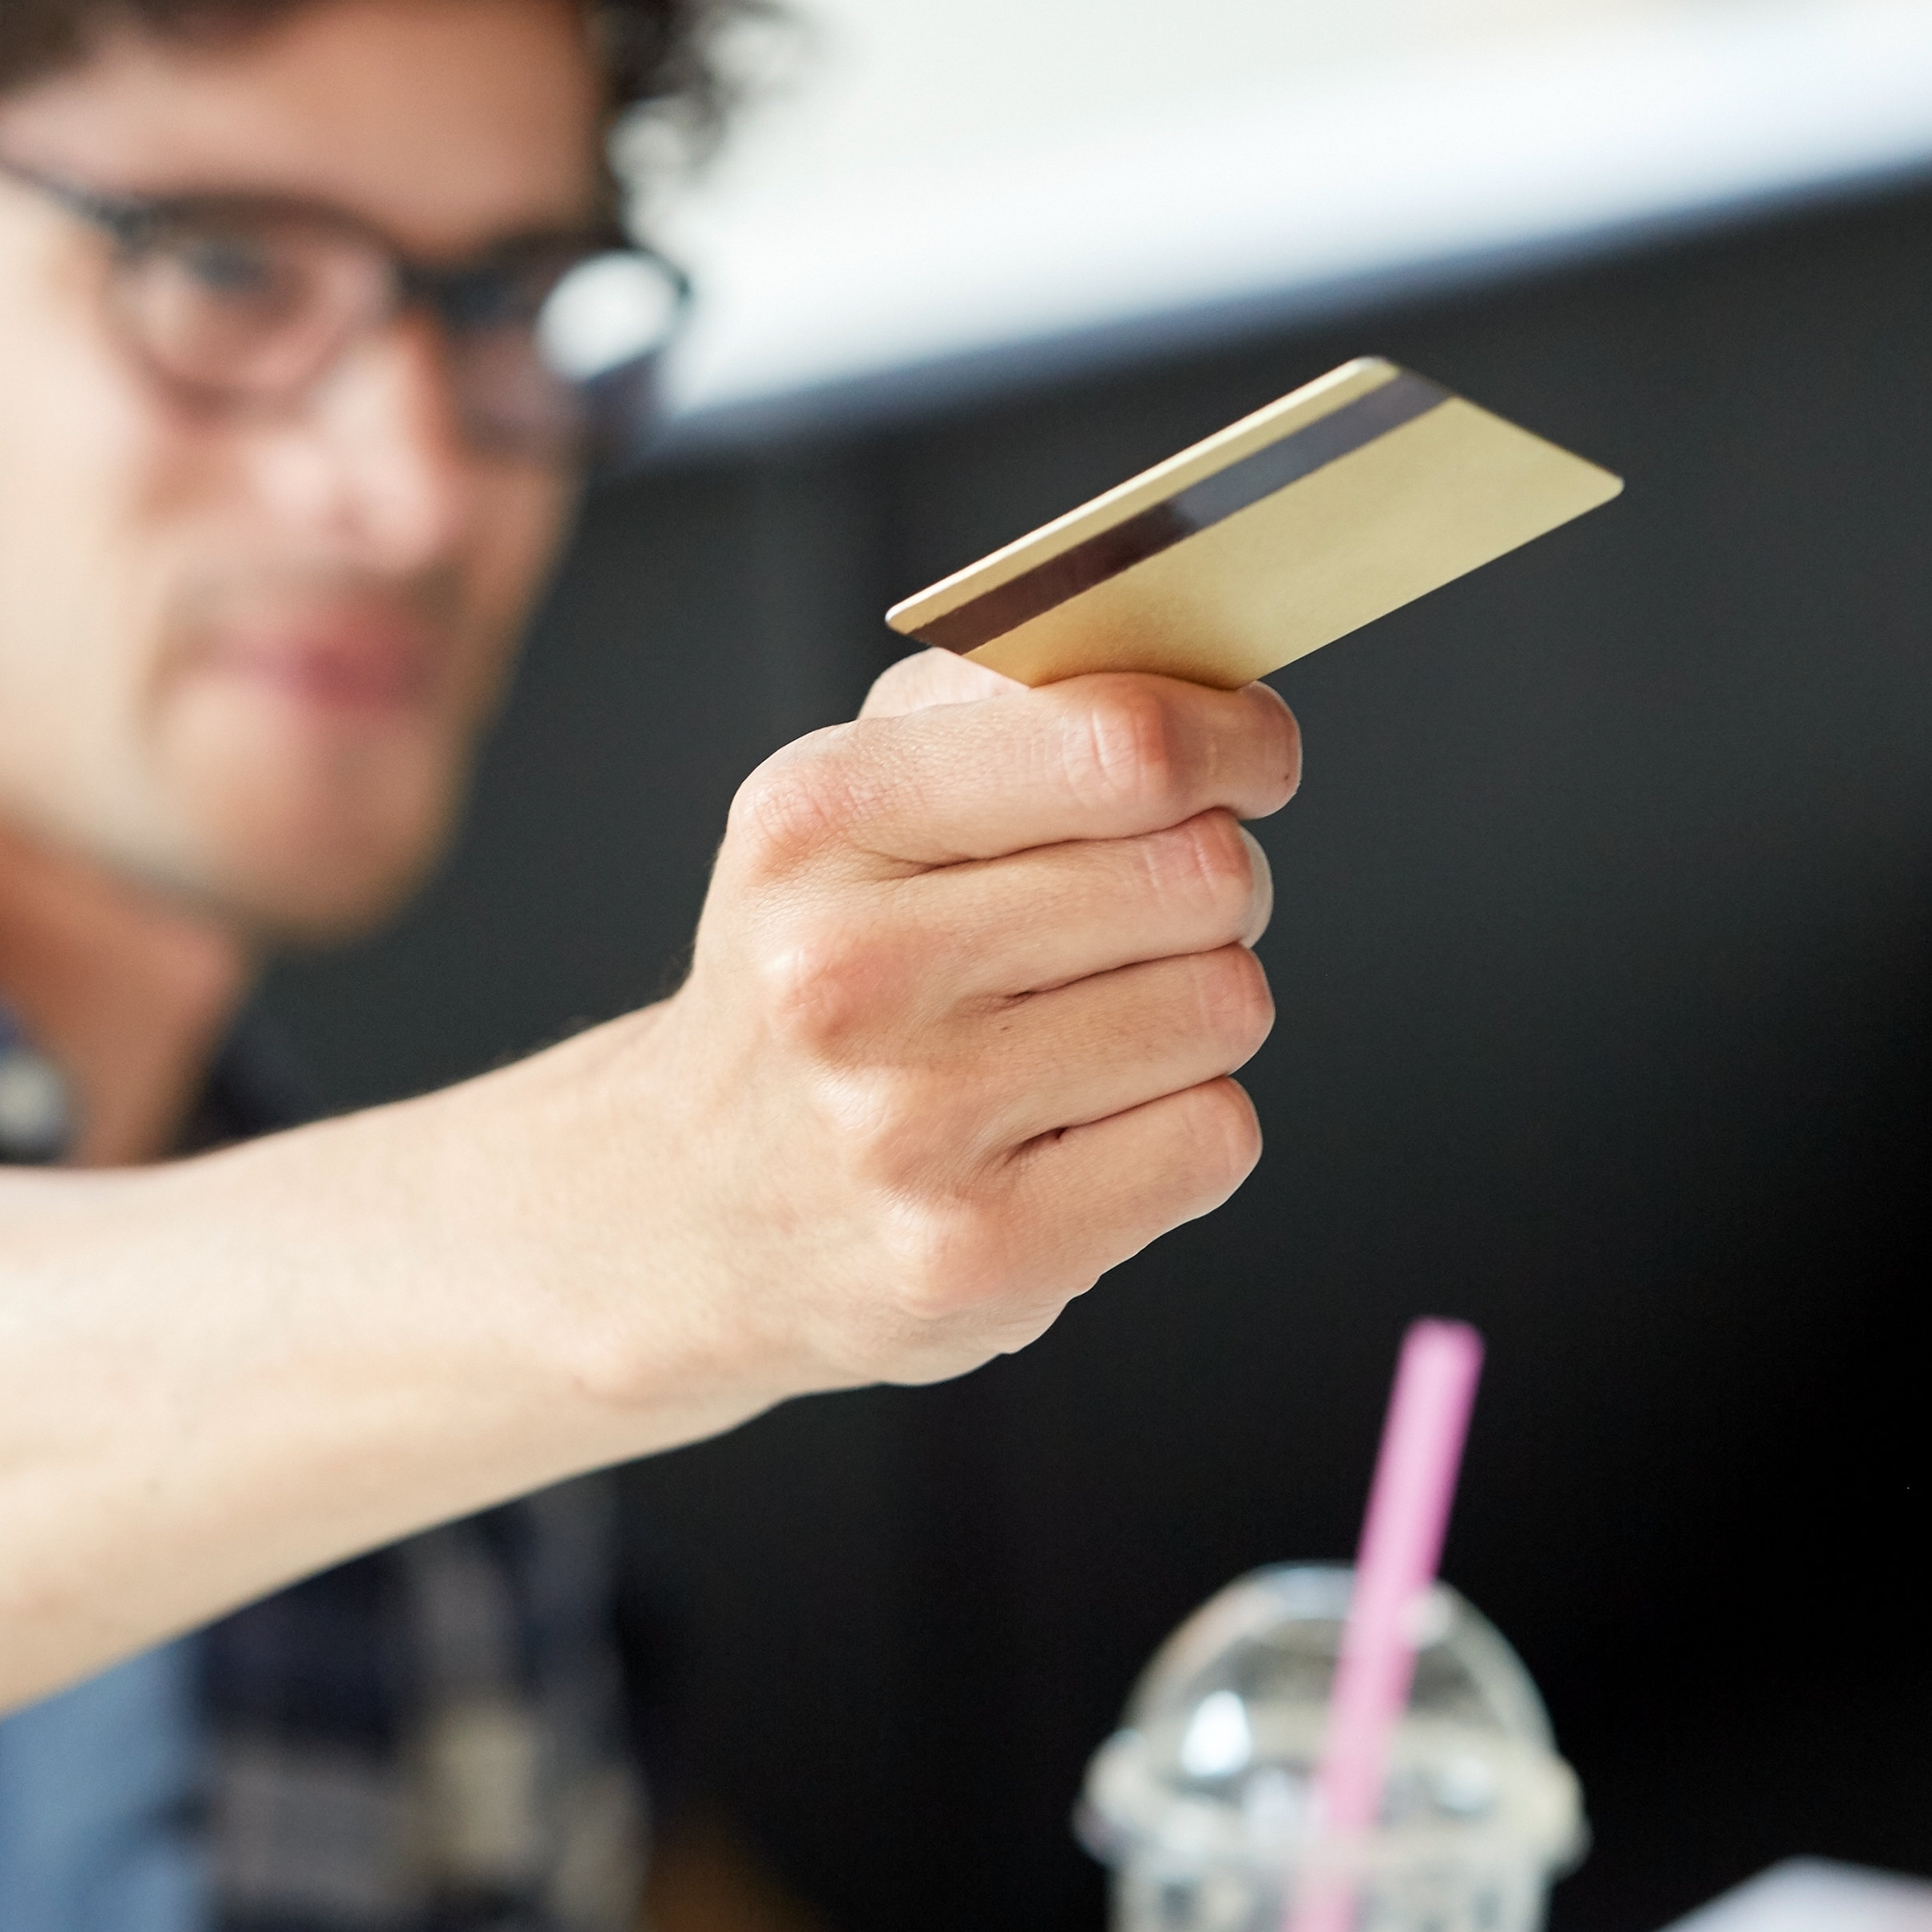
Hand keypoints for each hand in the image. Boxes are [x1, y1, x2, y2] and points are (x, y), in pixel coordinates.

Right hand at [614, 649, 1299, 1398]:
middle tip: (1145, 912)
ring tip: (1084, 1029)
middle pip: (1201, 873)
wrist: (679, 1208)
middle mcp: (845, 975)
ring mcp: (909, 1126)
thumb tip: (1194, 676)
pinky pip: (1212, 1138)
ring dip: (1193, 1009)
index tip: (1252, 758)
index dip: (1232, 740)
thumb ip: (999, 706)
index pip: (1120, 747)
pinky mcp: (981, 1255)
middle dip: (1211, 881)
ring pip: (1223, 1005)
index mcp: (816, 824)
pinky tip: (1080, 1128)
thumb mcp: (843, 808)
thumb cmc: (806, 979)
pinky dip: (1181, 1126)